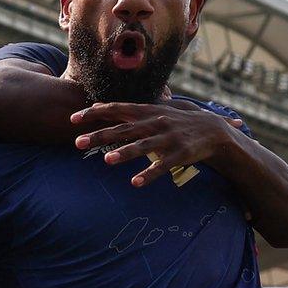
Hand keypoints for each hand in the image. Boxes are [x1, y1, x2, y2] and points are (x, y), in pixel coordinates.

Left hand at [71, 102, 244, 186]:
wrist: (215, 131)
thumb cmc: (179, 121)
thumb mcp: (155, 110)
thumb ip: (129, 109)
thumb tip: (101, 105)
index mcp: (147, 111)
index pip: (116, 109)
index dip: (93, 113)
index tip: (72, 119)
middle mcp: (155, 122)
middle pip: (123, 128)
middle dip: (100, 135)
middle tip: (77, 143)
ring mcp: (168, 137)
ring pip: (143, 145)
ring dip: (125, 152)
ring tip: (107, 160)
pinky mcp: (180, 153)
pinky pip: (163, 165)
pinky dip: (149, 173)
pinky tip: (135, 182)